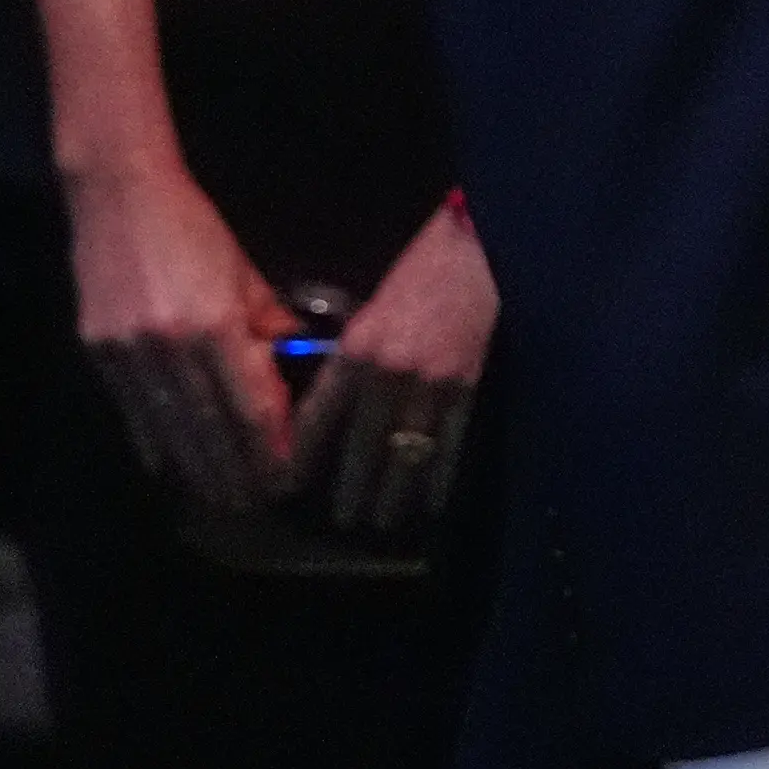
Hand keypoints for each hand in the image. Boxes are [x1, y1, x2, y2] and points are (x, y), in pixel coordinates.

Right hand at [67, 164, 296, 510]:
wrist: (119, 196)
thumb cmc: (193, 228)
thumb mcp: (242, 272)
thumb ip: (268, 322)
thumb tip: (294, 361)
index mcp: (217, 323)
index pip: (250, 404)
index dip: (269, 444)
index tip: (284, 472)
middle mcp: (172, 345)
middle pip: (209, 426)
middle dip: (234, 468)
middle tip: (254, 502)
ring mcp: (130, 352)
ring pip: (169, 426)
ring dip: (194, 466)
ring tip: (216, 496)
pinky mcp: (98, 351)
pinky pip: (131, 410)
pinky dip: (153, 441)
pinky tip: (168, 465)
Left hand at [291, 198, 496, 535]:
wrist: (477, 248)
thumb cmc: (423, 269)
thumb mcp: (374, 309)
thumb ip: (354, 355)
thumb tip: (336, 402)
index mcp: (358, 346)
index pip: (320, 416)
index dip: (304, 455)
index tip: (291, 485)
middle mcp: (388, 371)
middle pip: (362, 445)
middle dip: (350, 487)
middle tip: (343, 520)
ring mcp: (430, 382)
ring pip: (404, 452)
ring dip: (391, 492)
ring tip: (381, 520)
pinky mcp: (467, 385)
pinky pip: (449, 443)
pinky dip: (438, 477)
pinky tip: (430, 500)